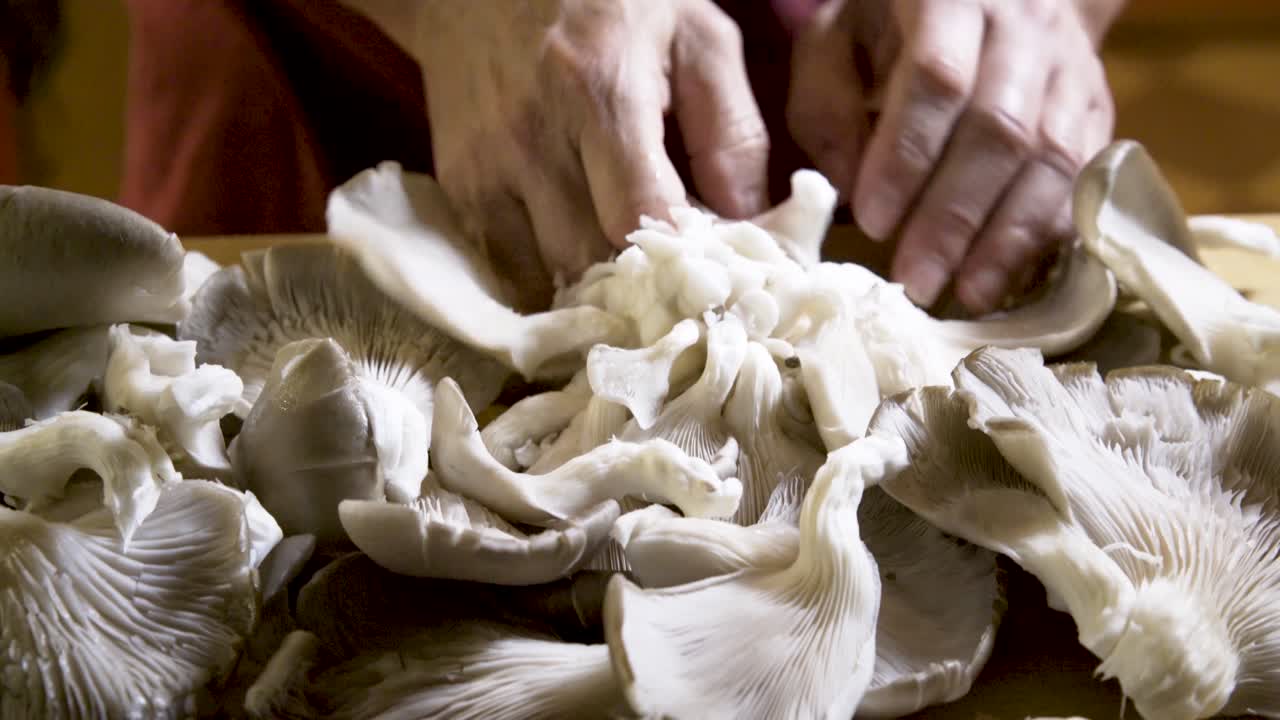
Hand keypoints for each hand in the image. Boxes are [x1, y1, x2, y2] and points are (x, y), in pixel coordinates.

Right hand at [409, 0, 769, 310]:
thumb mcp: (695, 36)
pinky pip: (506, 267)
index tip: (711, 273)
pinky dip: (546, 274)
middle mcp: (531, 137)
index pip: (640, 215)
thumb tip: (752, 226)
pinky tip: (578, 252)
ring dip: (589, 287)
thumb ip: (733, 132)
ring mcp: (484, 167)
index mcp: (599, 92)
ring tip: (625, 273)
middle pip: (589, 260)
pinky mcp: (458, 186)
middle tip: (673, 285)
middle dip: (637, 285)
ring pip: (542, 277)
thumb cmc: (610, 0)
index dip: (681, 258)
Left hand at [786, 0, 1115, 312]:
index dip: (908, 158)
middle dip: (954, 216)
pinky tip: (1010, 276)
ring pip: (1053, 158)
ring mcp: (1069, 67)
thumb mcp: (835, 39)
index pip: (938, 80)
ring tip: (966, 293)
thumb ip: (827, 106)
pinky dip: (1047, 233)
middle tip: (916, 280)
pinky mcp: (1096, 106)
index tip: (873, 223)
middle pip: (1001, 129)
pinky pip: (1084, 176)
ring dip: (1007, 236)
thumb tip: (848, 188)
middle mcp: (1022, 26)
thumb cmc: (894, 23)